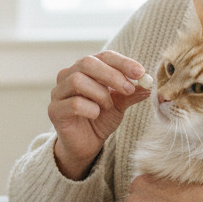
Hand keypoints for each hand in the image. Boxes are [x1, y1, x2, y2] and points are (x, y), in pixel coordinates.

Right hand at [48, 50, 151, 179]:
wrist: (85, 145)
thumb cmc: (100, 119)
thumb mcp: (120, 104)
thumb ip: (131, 93)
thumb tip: (148, 85)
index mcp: (86, 69)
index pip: (103, 56)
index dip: (122, 62)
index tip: (140, 73)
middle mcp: (68, 75)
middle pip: (87, 63)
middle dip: (111, 75)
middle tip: (128, 89)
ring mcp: (58, 92)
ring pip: (77, 81)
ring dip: (100, 94)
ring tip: (108, 106)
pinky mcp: (54, 111)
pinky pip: (73, 103)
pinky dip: (90, 109)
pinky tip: (95, 115)